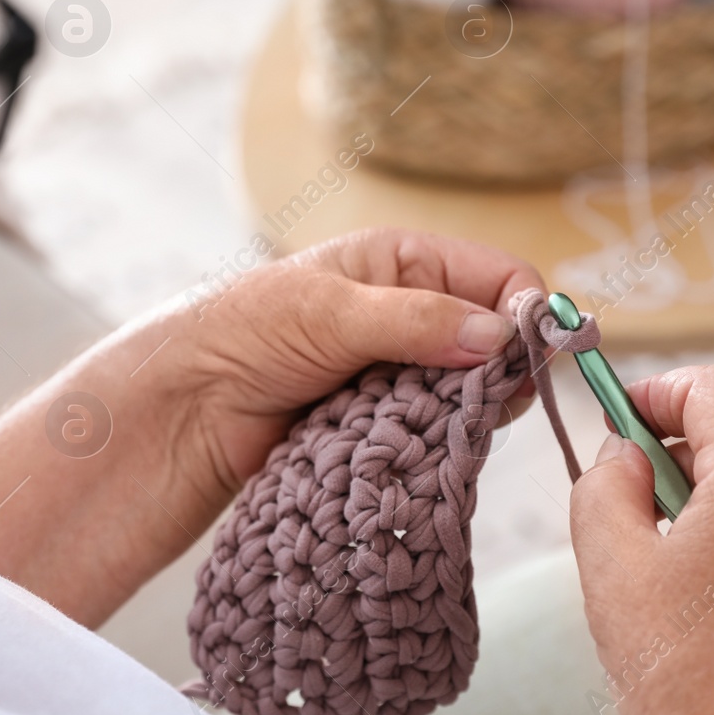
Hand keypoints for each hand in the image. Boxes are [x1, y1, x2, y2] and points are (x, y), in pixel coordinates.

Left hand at [167, 226, 544, 496]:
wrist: (186, 411)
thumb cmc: (245, 334)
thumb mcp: (332, 312)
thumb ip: (417, 320)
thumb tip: (499, 337)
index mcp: (405, 262)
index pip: (502, 277)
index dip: (525, 314)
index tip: (527, 359)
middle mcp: (413, 312)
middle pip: (499, 341)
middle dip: (500, 372)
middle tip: (480, 404)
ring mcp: (403, 372)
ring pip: (475, 394)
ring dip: (465, 413)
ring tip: (431, 427)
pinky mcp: (389, 424)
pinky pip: (441, 434)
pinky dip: (438, 444)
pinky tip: (417, 452)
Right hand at [569, 366, 713, 714]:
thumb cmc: (683, 681)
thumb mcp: (609, 563)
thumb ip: (603, 482)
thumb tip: (621, 453)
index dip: (661, 391)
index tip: (621, 420)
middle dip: (677, 465)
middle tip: (625, 512)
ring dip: (712, 523)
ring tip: (665, 586)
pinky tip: (712, 629)